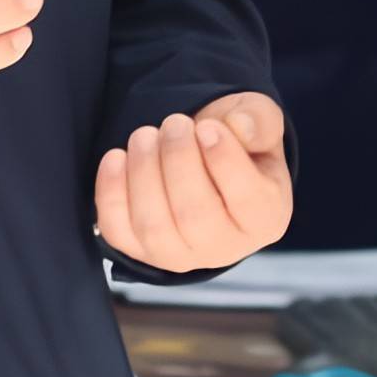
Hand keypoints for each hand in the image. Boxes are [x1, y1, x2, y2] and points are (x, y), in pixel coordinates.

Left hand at [95, 93, 291, 274]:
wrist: (204, 164)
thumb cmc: (236, 144)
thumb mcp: (258, 122)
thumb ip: (259, 120)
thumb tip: (239, 127)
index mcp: (266, 217)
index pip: (247, 199)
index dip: (224, 161)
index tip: (207, 127)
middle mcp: (226, 247)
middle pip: (195, 215)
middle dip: (178, 161)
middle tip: (174, 123)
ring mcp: (180, 256)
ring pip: (154, 226)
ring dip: (143, 173)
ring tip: (145, 135)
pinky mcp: (141, 252)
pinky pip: (118, 231)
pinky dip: (110, 192)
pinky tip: (116, 157)